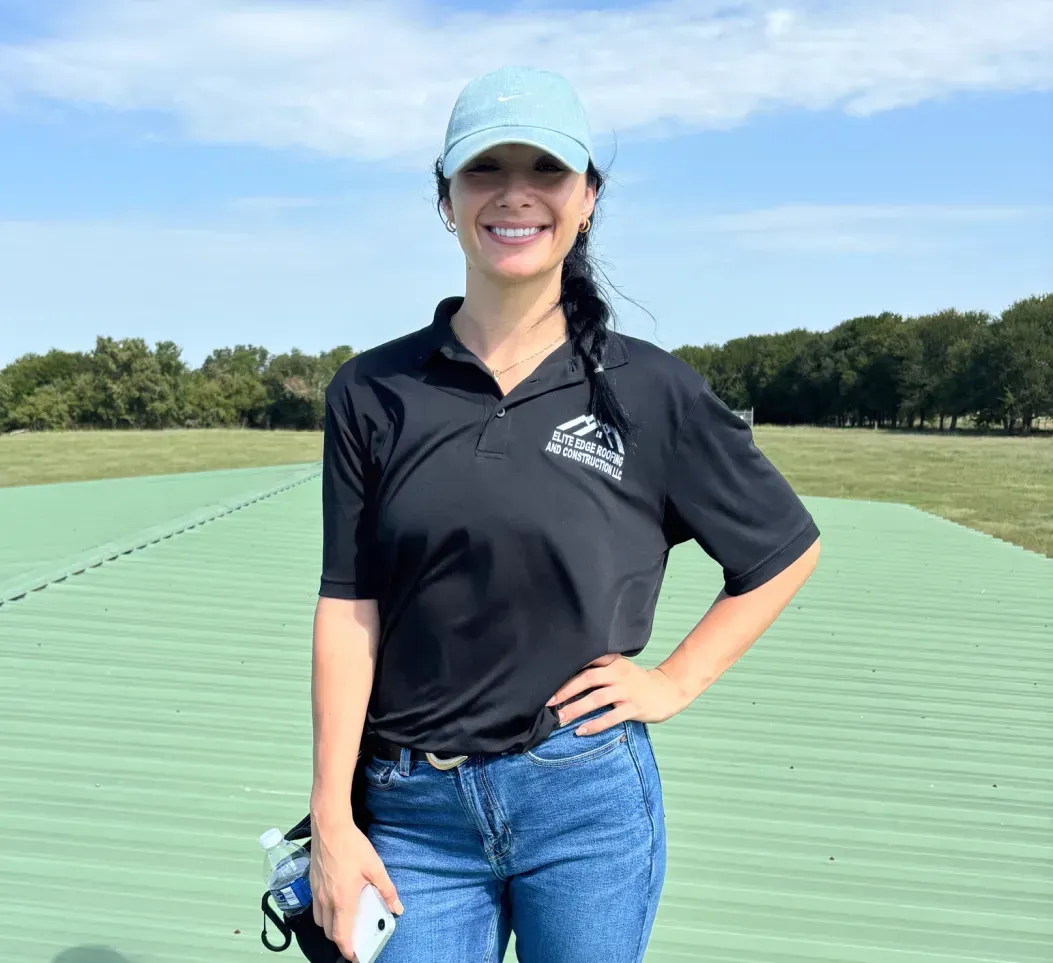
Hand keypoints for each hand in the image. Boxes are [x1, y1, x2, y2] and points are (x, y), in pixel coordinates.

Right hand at [309, 808, 402, 960]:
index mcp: (342, 900)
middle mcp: (326, 900)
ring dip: (332, 926)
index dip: (348, 950)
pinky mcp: (312, 883)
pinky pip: (316, 907)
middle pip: (329, 932)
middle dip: (341, 939)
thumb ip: (386, 890)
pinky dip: (324, 913)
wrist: (329, 827)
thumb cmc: (351, 846)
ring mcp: (317, 892)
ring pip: (320, 921)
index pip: (341, 936)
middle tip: (355, 937)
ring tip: (347, 919)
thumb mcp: (375, 868)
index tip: (356, 955)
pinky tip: (336, 901)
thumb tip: (396, 907)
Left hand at [545, 654, 693, 734]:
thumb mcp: (619, 669)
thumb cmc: (636, 681)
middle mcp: (618, 674)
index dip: (567, 669)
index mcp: (613, 662)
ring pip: (596, 699)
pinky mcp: (633, 708)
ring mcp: (626, 691)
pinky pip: (611, 718)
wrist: (667, 690)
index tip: (548, 678)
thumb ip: (599, 670)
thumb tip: (567, 680)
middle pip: (587, 679)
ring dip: (576, 709)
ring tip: (560, 719)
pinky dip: (594, 725)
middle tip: (548, 702)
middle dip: (565, 691)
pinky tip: (581, 731)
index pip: (587, 661)